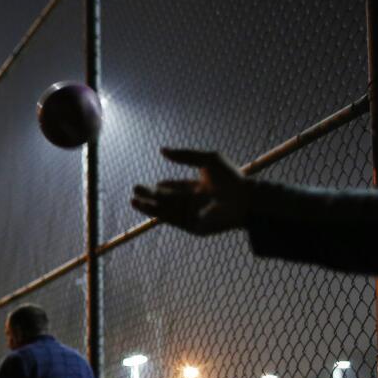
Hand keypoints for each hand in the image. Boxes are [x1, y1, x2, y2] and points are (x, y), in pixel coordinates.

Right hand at [131, 147, 252, 235]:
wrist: (243, 199)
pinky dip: (157, 214)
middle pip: (169, 200)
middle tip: (136, 190)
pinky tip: (146, 207)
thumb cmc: (230, 178)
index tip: (153, 185)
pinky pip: (172, 219)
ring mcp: (194, 215)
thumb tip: (161, 150)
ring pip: (167, 210)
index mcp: (201, 188)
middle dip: (152, 196)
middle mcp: (196, 202)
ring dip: (149, 206)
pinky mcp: (193, 227)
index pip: (179, 188)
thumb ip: (184, 155)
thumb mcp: (207, 159)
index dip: (165, 186)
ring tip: (133, 201)